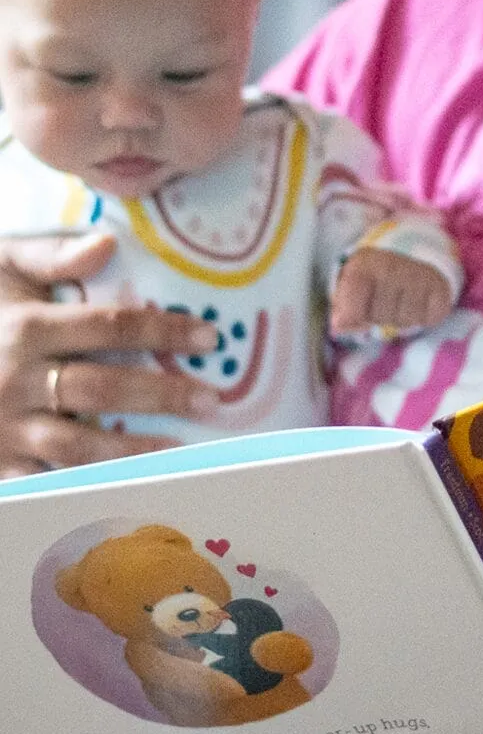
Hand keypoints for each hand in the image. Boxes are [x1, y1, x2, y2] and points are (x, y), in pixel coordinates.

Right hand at [0, 233, 220, 473]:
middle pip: (101, 390)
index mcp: (27, 328)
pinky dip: (84, 489)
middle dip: (160, 396)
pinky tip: (123, 488)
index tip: (209, 338)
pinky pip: (44, 483)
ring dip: (132, 451)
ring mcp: (5, 427)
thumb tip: (107, 244)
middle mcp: (16, 380)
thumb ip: (51, 254)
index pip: (110, 327)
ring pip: (76, 447)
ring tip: (180, 450)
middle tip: (211, 399)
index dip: (163, 330)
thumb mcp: (2, 266)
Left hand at [330, 248, 453, 335]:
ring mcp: (419, 277)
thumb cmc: (378, 278)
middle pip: (378, 317)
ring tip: (400, 300)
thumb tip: (339, 326)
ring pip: (403, 321)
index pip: (352, 308)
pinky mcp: (441, 290)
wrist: (416, 255)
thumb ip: (343, 308)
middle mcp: (393, 267)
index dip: (352, 317)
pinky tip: (418, 301)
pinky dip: (421, 317)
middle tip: (382, 301)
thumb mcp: (353, 285)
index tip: (353, 313)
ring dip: (400, 318)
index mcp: (365, 265)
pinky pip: (426, 320)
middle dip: (377, 316)